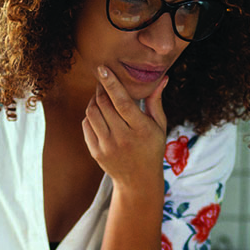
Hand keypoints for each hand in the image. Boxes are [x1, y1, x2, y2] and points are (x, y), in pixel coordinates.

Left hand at [81, 65, 167, 188]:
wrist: (138, 180)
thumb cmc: (152, 148)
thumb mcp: (159, 126)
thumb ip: (156, 101)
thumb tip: (162, 78)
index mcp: (141, 129)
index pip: (122, 102)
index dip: (111, 84)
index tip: (102, 68)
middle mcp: (123, 138)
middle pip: (104, 104)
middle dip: (101, 88)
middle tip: (103, 80)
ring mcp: (107, 146)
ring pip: (92, 113)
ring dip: (94, 100)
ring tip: (101, 96)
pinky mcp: (96, 152)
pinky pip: (86, 125)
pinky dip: (90, 115)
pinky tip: (98, 113)